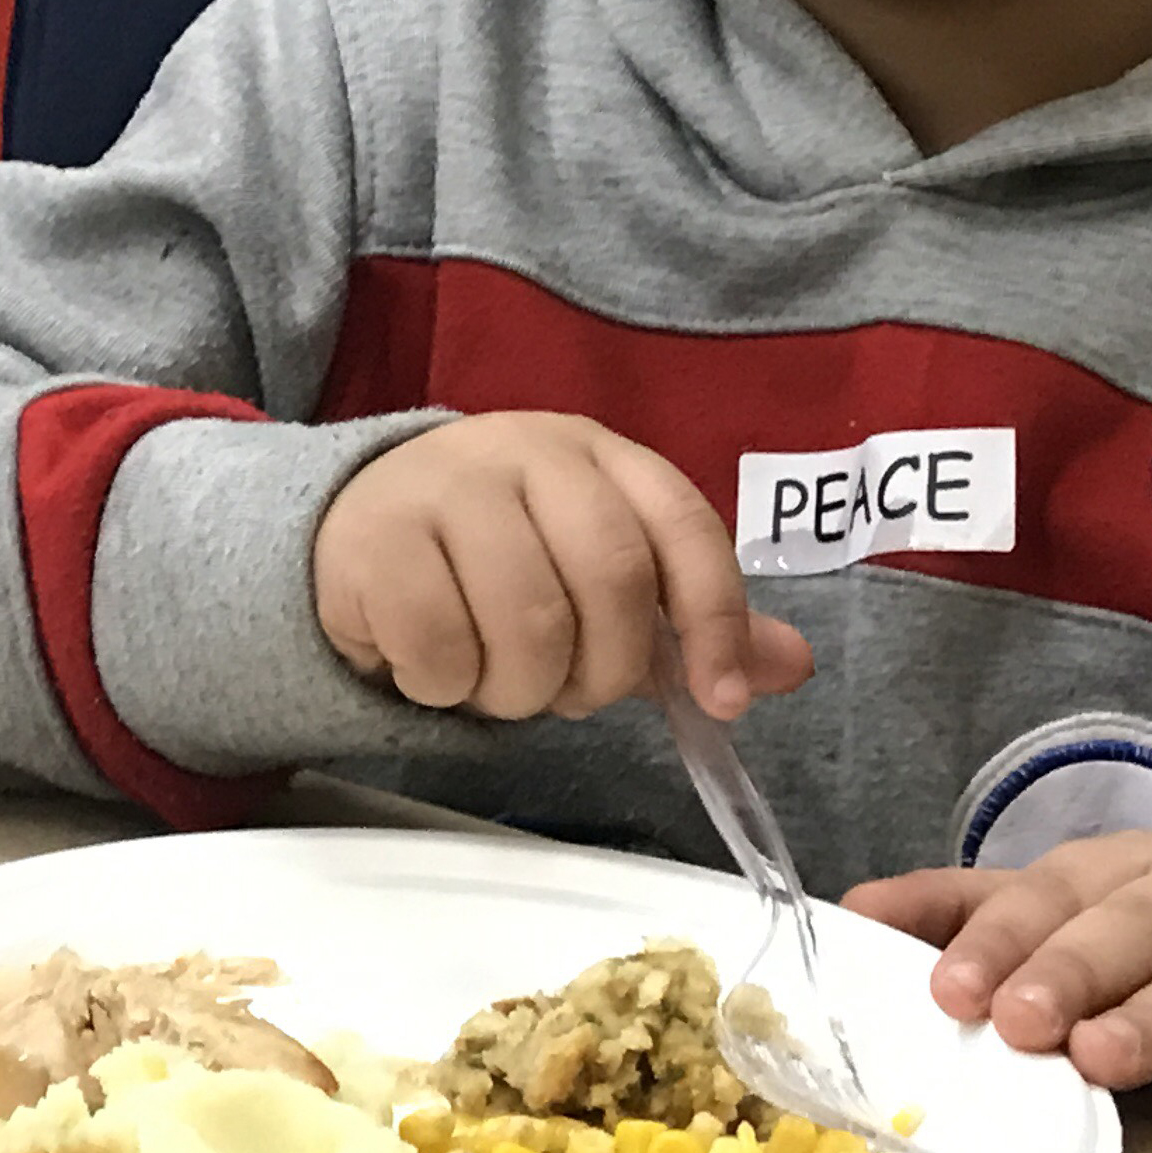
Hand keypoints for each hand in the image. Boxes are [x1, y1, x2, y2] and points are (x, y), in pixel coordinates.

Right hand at [313, 410, 813, 722]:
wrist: (358, 524)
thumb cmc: (500, 556)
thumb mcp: (603, 575)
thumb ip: (694, 619)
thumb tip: (793, 665)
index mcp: (601, 455)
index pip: (683, 526)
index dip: (715, 618)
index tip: (721, 702)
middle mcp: (529, 450)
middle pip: (612, 576)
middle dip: (605, 670)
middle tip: (570, 695)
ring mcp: (449, 484)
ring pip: (528, 621)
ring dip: (523, 690)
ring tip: (501, 682)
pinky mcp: (378, 534)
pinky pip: (441, 646)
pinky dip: (448, 687)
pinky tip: (437, 669)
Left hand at [844, 831, 1151, 1129]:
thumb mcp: (1065, 909)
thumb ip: (963, 913)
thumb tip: (848, 912)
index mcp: (1117, 867)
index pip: (1051, 894)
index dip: (999, 939)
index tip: (950, 990)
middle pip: (1133, 929)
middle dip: (1073, 972)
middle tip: (1022, 1023)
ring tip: (1101, 1062)